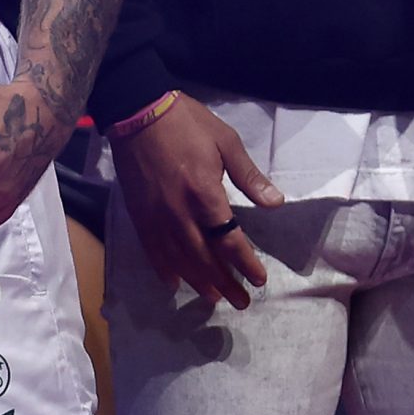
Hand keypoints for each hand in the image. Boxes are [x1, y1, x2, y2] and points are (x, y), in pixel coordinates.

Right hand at [110, 94, 283, 310]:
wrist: (138, 112)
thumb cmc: (187, 123)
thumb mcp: (226, 141)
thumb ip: (249, 176)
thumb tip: (275, 203)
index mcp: (205, 194)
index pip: (228, 240)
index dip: (245, 263)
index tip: (258, 279)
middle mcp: (179, 213)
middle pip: (205, 258)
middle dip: (225, 282)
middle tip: (241, 301)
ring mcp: (156, 216)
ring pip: (179, 260)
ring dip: (198, 282)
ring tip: (214, 298)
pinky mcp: (139, 215)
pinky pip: (152, 250)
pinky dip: (164, 269)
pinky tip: (174, 283)